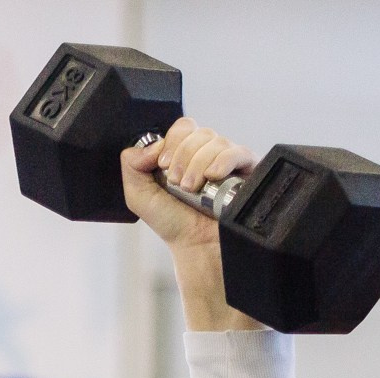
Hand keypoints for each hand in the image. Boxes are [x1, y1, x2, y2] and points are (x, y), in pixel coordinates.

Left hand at [122, 120, 260, 331]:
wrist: (197, 247)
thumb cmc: (173, 224)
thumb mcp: (139, 195)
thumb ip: (132, 165)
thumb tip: (150, 145)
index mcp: (185, 154)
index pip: (183, 127)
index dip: (172, 142)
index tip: (164, 166)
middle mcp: (207, 154)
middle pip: (199, 131)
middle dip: (184, 156)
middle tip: (178, 183)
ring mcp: (228, 162)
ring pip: (216, 140)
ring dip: (199, 164)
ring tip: (193, 189)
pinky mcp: (248, 171)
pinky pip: (238, 151)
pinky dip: (222, 161)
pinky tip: (213, 178)